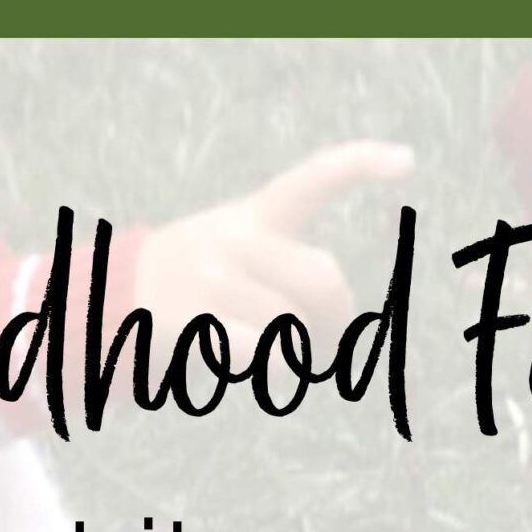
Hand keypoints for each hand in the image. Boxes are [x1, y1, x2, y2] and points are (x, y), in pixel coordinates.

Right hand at [135, 140, 414, 347]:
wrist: (124, 290)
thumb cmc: (208, 272)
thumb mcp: (242, 242)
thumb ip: (294, 268)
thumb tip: (343, 339)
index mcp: (257, 211)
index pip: (315, 177)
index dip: (361, 164)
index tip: (407, 160)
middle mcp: (237, 236)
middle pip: (324, 279)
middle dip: (337, 318)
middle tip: (330, 340)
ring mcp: (213, 277)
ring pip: (293, 325)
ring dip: (300, 350)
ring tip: (281, 349)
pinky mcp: (196, 318)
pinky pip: (265, 353)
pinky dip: (279, 369)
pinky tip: (273, 371)